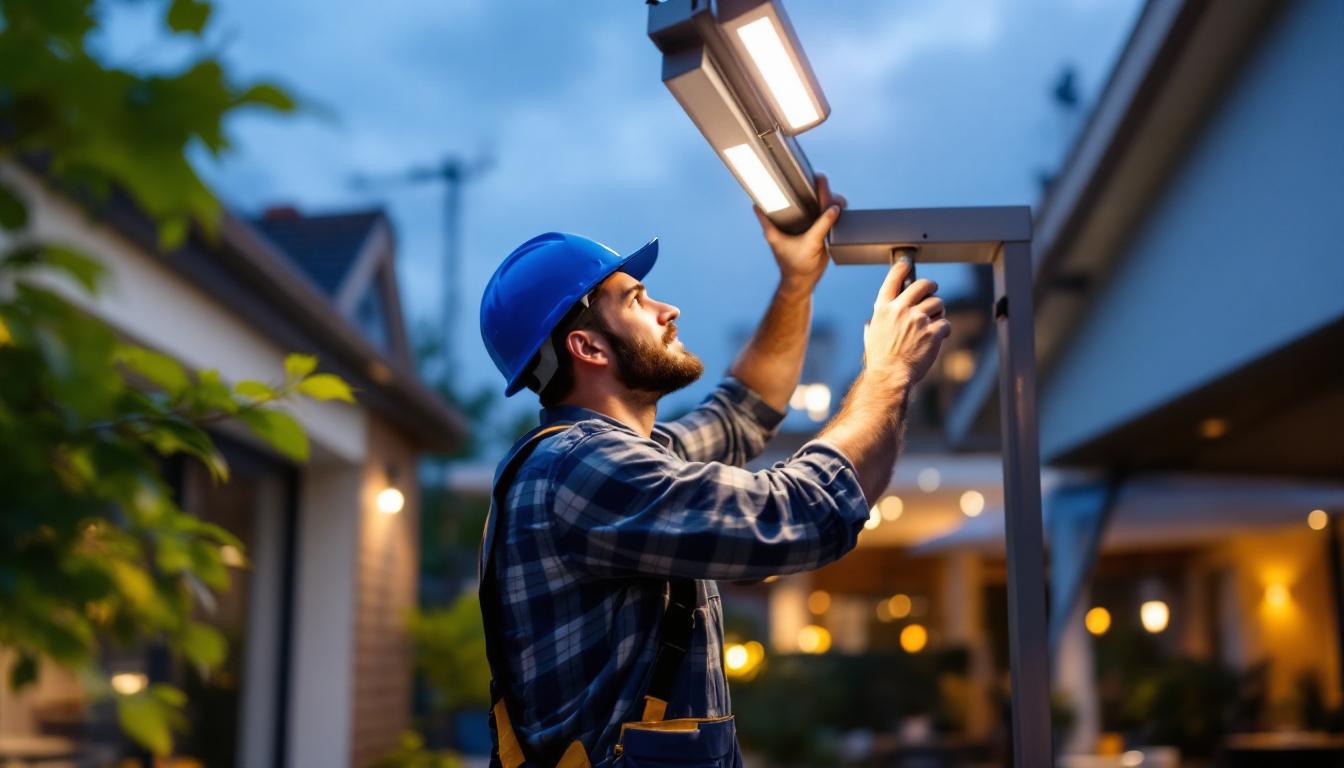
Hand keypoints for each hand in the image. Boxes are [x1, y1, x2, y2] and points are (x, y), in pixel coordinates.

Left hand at [753, 173, 846, 294]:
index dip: (766, 191)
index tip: (772, 179)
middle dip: (808, 189)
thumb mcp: (811, 243)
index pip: (764, 205)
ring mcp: (800, 226)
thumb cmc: (798, 265)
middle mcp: (787, 223)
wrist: (805, 280)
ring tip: (834, 197)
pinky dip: (830, 210)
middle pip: (794, 199)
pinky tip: (839, 206)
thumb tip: (834, 208)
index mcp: (775, 226)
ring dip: (824, 199)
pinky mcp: (812, 231)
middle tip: (820, 179)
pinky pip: (821, 216)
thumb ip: (822, 225)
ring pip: (810, 206)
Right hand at [862, 258, 950, 385]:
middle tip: (933, 290)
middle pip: (922, 285)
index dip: (901, 269)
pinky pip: (945, 323)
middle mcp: (901, 310)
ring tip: (935, 322)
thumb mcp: (870, 337)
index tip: (907, 264)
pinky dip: (944, 329)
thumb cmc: (879, 359)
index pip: (892, 280)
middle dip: (931, 286)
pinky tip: (940, 336)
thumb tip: (871, 323)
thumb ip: (874, 325)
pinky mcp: (932, 331)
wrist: (890, 376)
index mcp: (884, 309)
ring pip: (938, 303)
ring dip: (939, 311)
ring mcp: (918, 320)